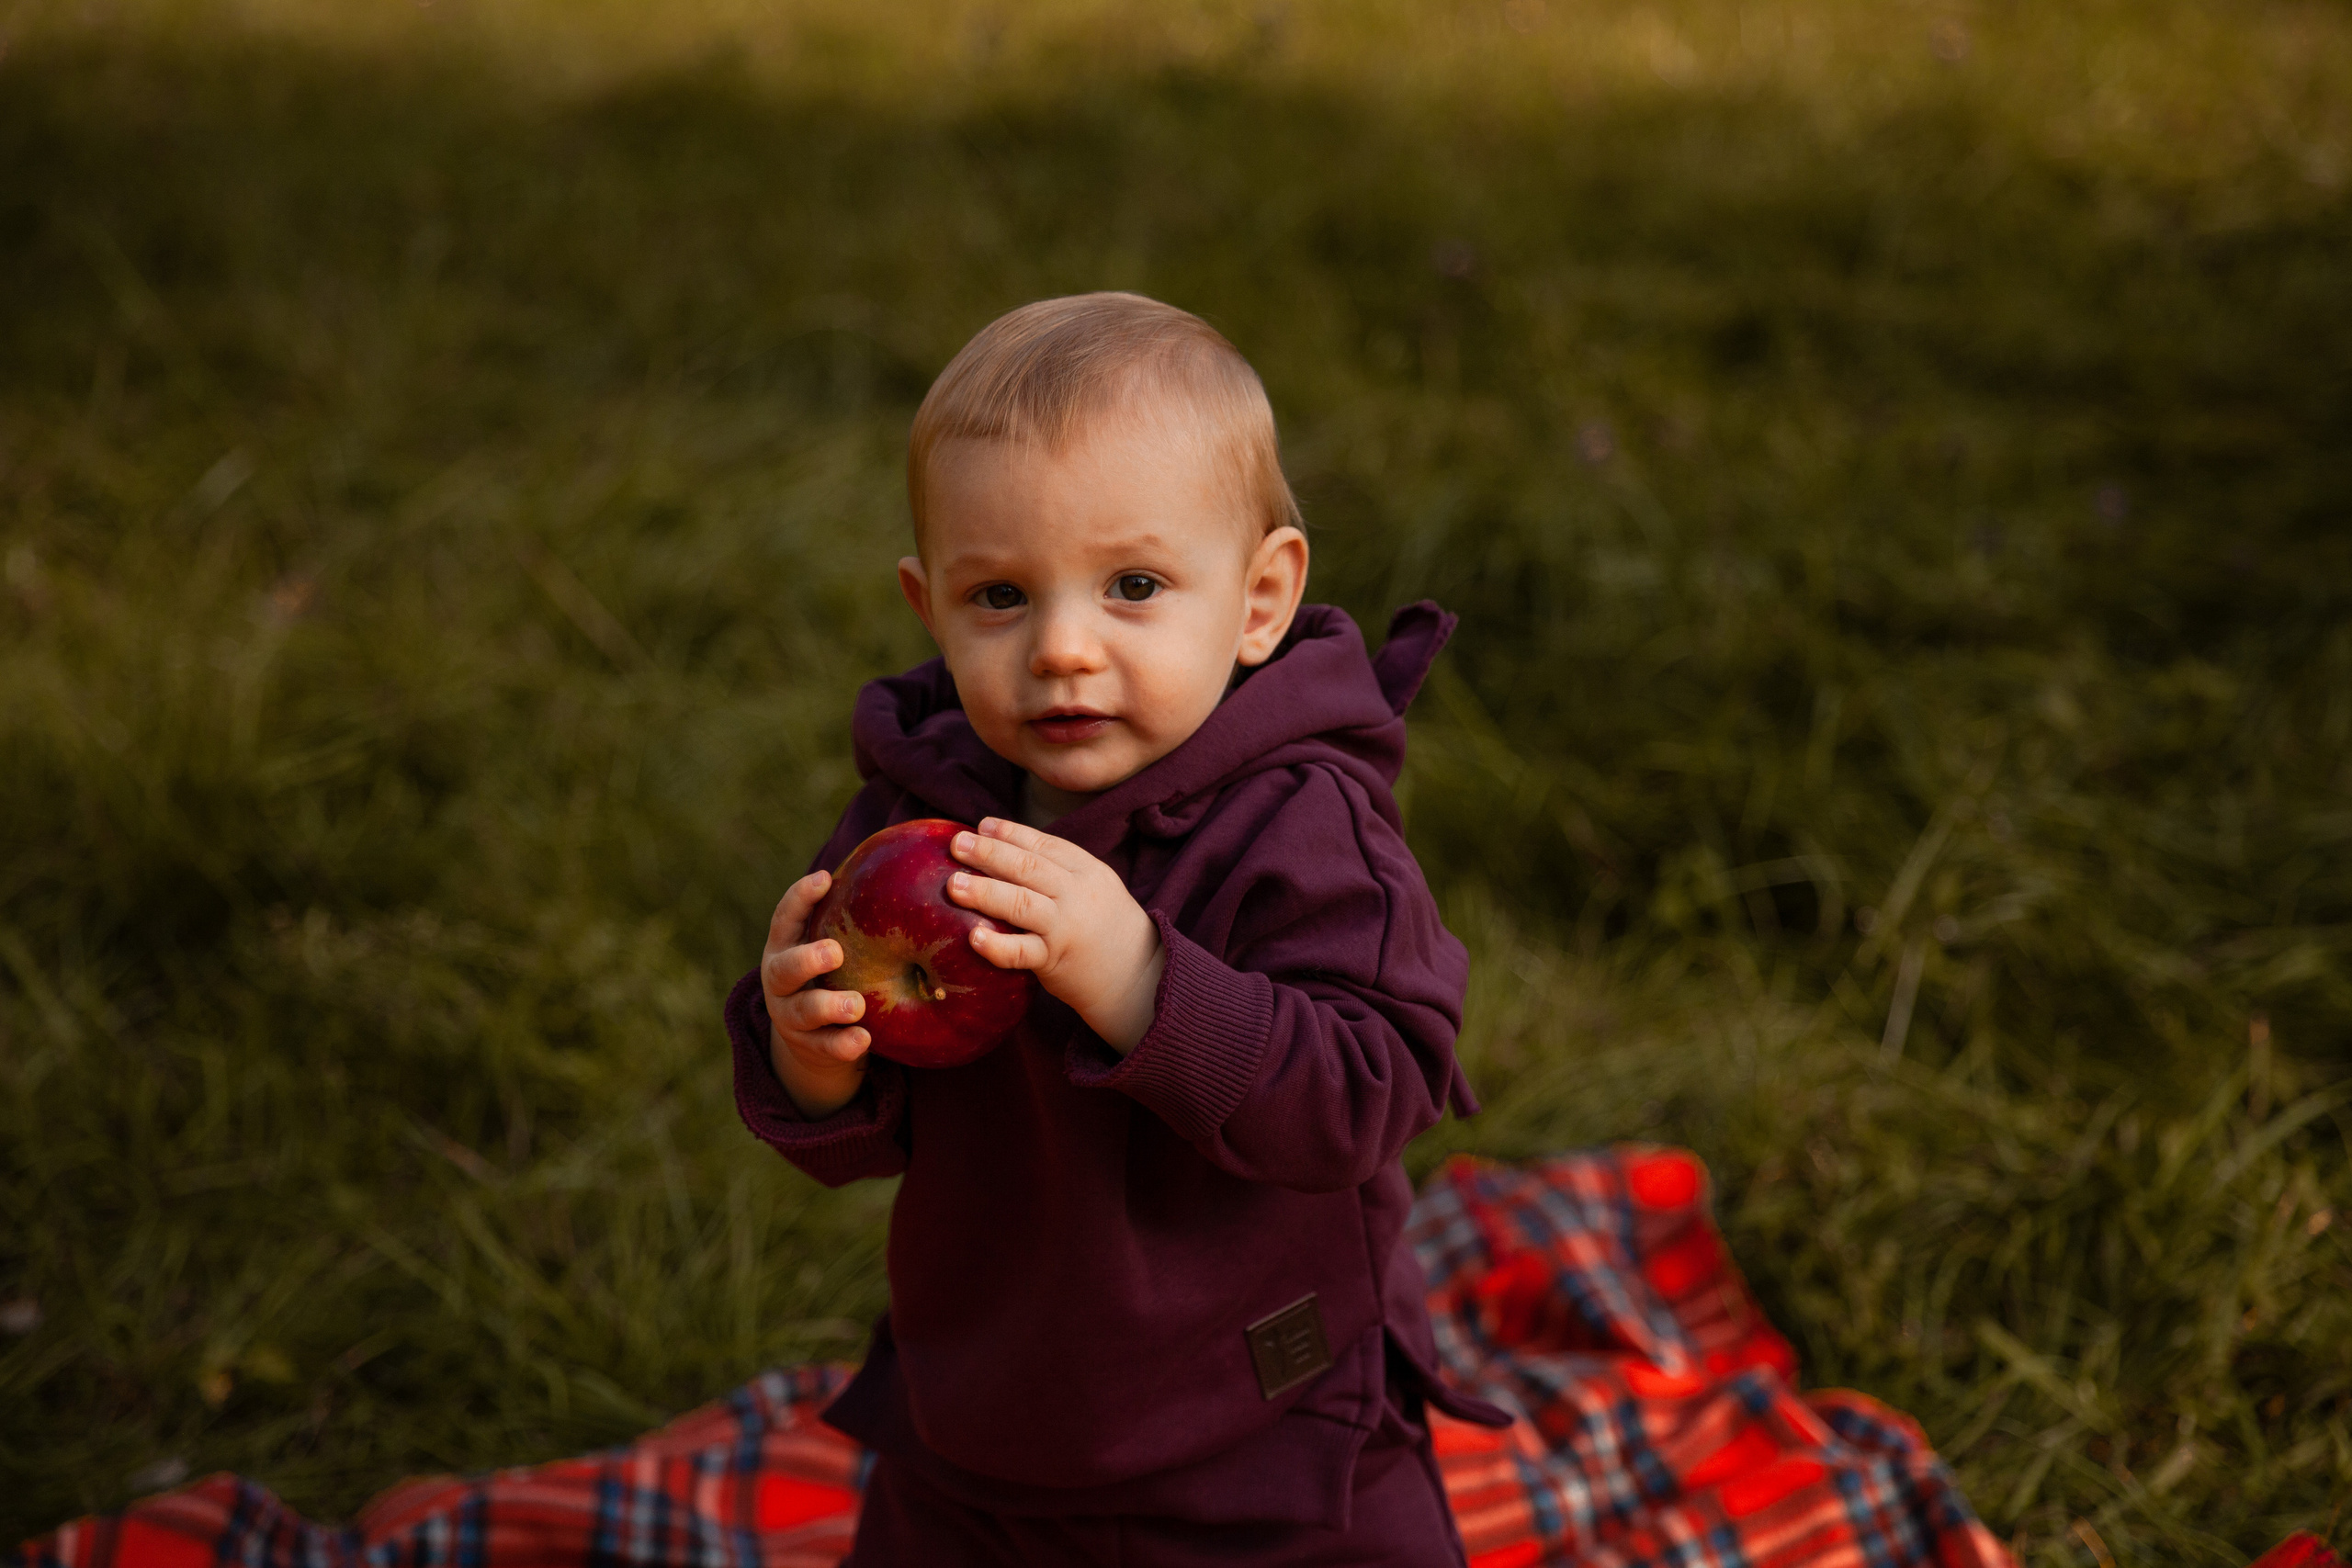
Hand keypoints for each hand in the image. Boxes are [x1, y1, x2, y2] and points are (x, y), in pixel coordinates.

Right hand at [759, 870, 869, 1117]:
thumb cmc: (835, 974)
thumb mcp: (836, 945)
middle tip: (835, 952)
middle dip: (808, 960)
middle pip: (785, 969)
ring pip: (804, 1012)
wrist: (814, 1040)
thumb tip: (907, 870)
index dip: (801, 898)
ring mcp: (791, 1017)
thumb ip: (854, 919)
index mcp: (786, 946)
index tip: (825, 878)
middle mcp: (780, 981)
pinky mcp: (810, 1049)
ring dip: (829, 1007)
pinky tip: (863, 1039)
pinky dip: (844, 1045)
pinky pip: (826, 1048)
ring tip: (856, 1006)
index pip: (785, 918)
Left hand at [947, 819, 1165, 1053]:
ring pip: (1021, 903)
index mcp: (1086, 870)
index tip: (981, 825)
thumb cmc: (1105, 928)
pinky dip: (997, 945)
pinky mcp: (1056, 959)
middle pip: (1027, 866)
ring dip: (985, 891)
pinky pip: (1022, 951)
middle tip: (956, 844)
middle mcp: (1077, 894)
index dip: (1010, 833)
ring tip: (954, 884)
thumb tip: (1005, 850)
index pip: (1043, 844)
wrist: (1138, 976)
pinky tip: (974, 937)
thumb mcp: (1093, 888)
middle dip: (989, 853)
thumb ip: (1058, 871)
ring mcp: (1066, 927)